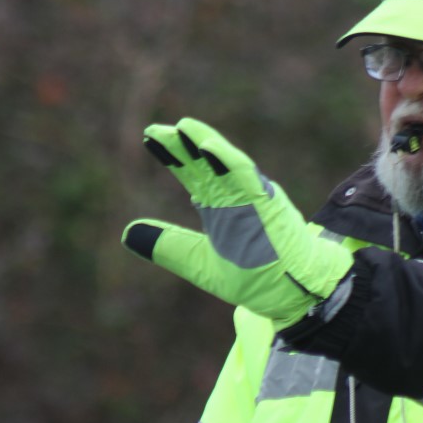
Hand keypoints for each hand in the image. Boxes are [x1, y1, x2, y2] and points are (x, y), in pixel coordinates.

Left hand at [123, 117, 354, 328]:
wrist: (295, 294)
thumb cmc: (255, 277)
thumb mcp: (198, 263)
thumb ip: (167, 246)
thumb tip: (127, 233)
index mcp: (220, 207)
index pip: (193, 173)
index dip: (173, 155)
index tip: (149, 139)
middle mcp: (235, 196)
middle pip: (205, 162)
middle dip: (182, 145)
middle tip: (155, 129)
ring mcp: (252, 197)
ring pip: (226, 162)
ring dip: (205, 143)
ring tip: (182, 128)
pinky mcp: (268, 203)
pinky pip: (247, 176)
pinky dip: (228, 160)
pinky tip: (208, 147)